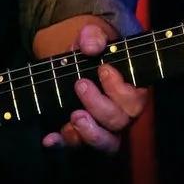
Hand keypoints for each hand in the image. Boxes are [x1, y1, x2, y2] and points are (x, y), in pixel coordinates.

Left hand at [32, 15, 146, 153]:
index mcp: (132, 93)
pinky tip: (49, 139)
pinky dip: (62, 144)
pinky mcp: (80, 135)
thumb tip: (91, 47)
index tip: (103, 69)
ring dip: (90, 133)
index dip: (119, 88)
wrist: (76, 64)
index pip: (134, 100)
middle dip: (99, 105)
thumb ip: (94, 37)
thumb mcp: (94, 38)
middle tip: (80, 85)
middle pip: (119, 122)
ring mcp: (103, 129)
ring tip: (75, 116)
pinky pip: (75, 146)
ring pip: (106, 143)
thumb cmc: (92, 53)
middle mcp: (122, 116)